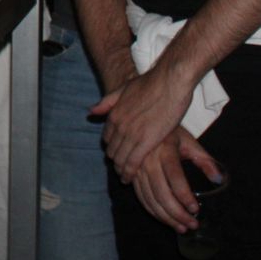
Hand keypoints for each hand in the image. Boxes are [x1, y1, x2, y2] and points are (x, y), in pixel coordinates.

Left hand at [91, 62, 194, 181]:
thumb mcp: (124, 89)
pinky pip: (132, 162)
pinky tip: (130, 178)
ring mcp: (131, 134)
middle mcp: (119, 125)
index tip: (116, 152)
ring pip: (120, 158)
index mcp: (114, 113)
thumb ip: (107, 102)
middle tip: (120, 168)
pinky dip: (129, 172)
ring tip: (124, 177)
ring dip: (121, 169)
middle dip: (115, 160)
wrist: (169, 82)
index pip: (107, 137)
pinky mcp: (146, 142)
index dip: (111, 146)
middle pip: (112, 150)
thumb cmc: (151, 83)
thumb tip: (91, 111)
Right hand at [128, 128, 221, 232]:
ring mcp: (137, 168)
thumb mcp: (189, 141)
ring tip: (181, 228)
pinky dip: (152, 211)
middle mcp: (148, 160)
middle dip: (177, 213)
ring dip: (165, 217)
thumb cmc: (169, 133)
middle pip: (161, 193)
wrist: (141, 122)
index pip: (175, 177)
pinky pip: (140, 197)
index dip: (184, 195)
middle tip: (191, 225)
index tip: (195, 209)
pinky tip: (165, 219)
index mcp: (164, 150)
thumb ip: (205, 160)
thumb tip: (219, 179)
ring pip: (149, 199)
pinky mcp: (131, 174)